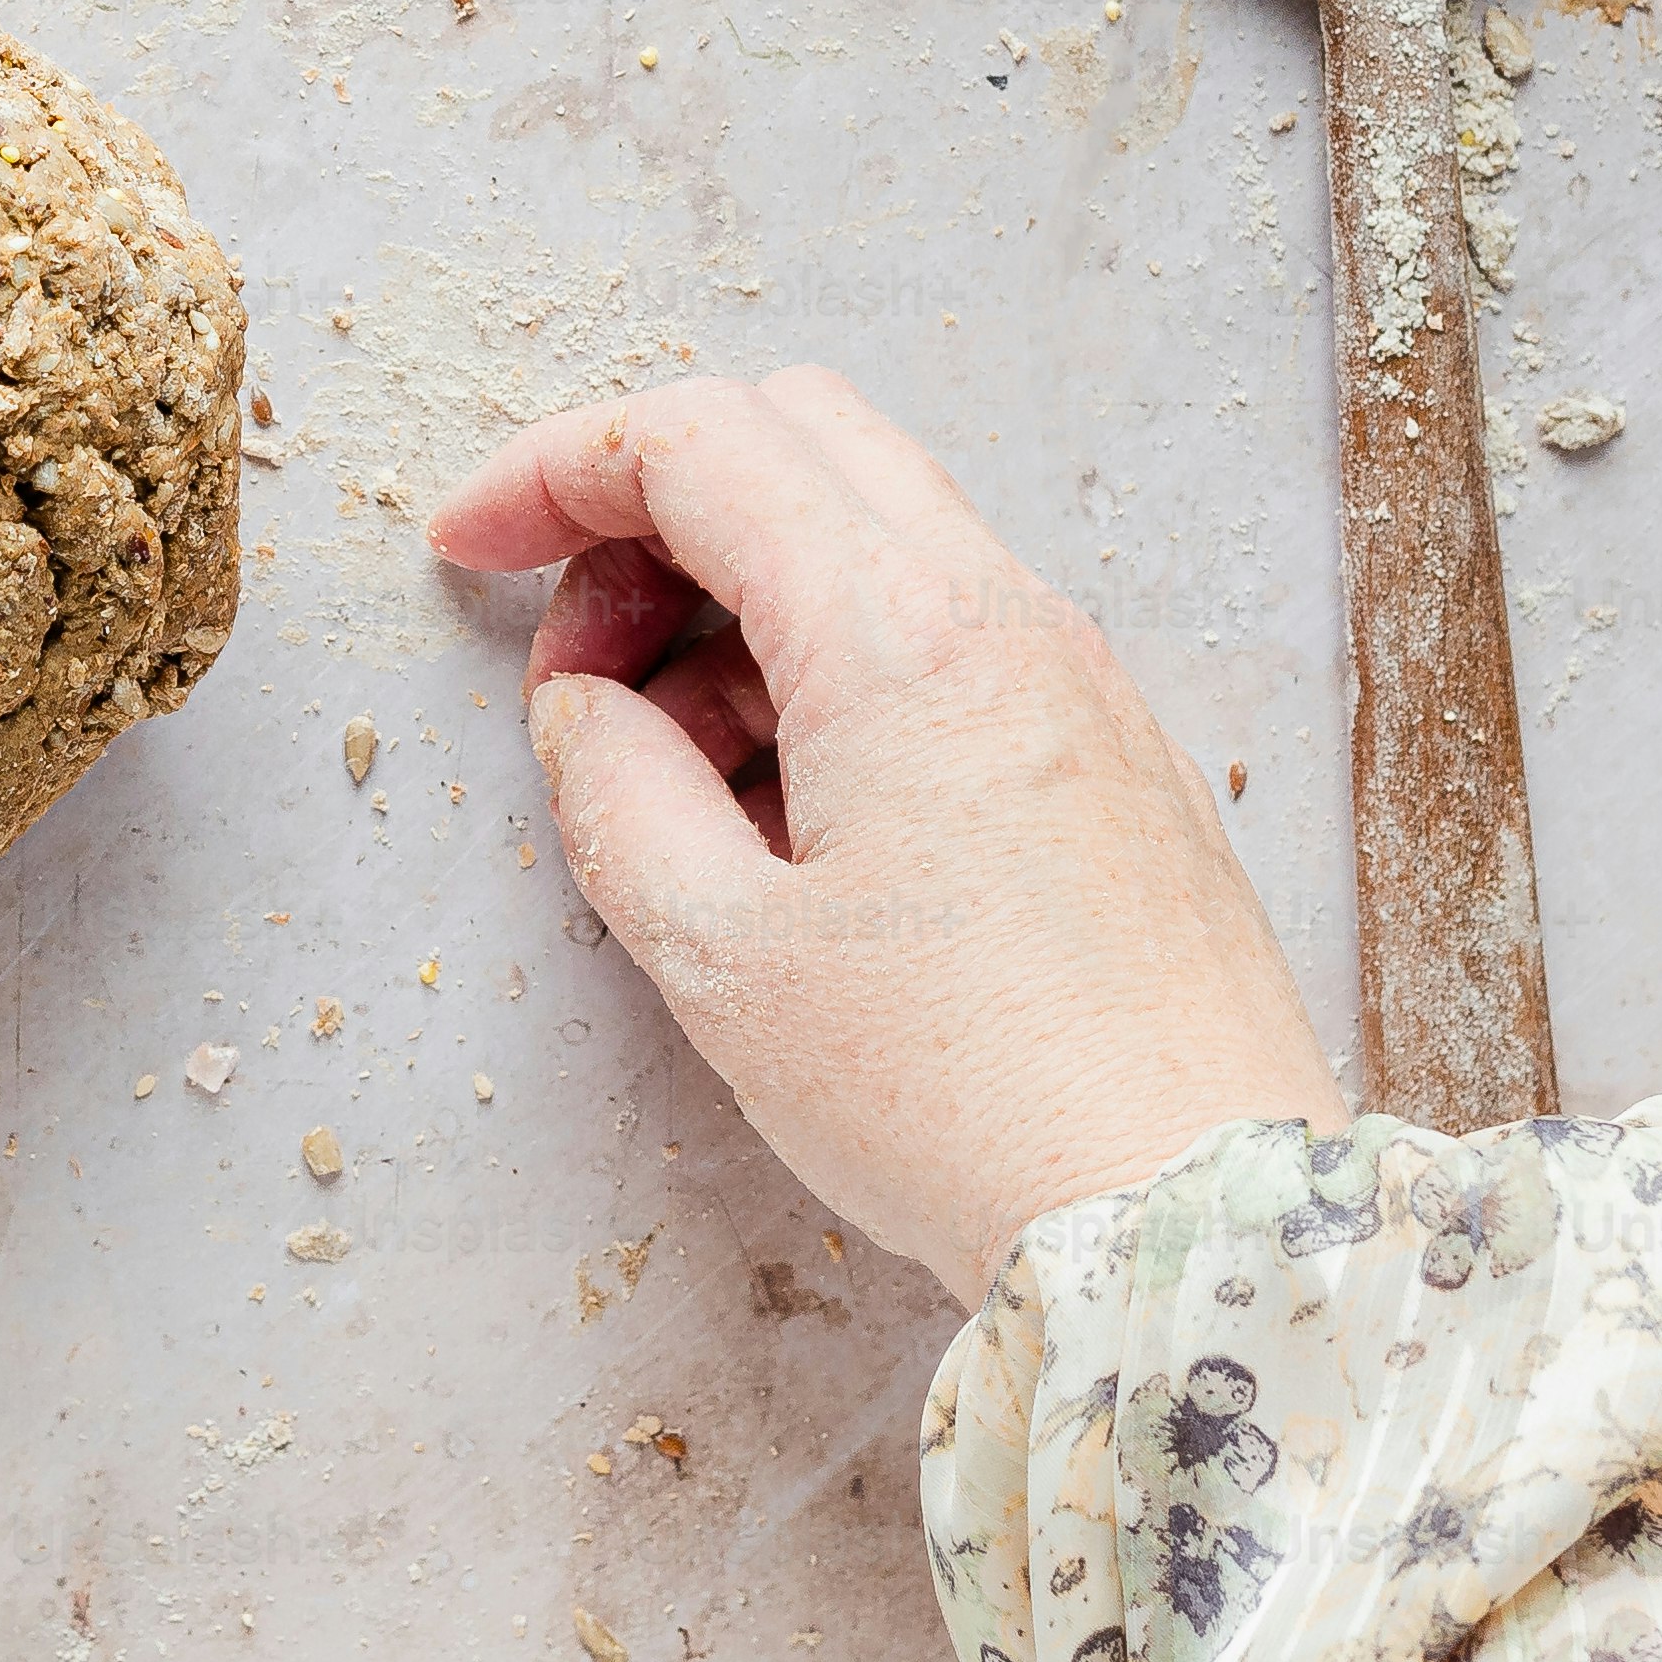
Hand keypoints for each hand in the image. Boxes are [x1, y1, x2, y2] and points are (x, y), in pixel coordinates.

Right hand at [424, 366, 1335, 1299]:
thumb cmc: (966, 1102)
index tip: (470, 545)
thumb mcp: (721, 957)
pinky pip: (953, 638)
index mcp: (903, 636)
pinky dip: (839, 670)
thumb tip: (587, 711)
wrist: (1191, 1221)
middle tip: (578, 664)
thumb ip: (616, 793)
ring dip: (743, 604)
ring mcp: (1081, 680)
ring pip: (878, 537)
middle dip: (651, 513)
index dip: (552, 469)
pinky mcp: (1115, 756)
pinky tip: (795, 826)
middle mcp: (1010, 617)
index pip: (698, 440)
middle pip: (798, 440)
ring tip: (679, 786)